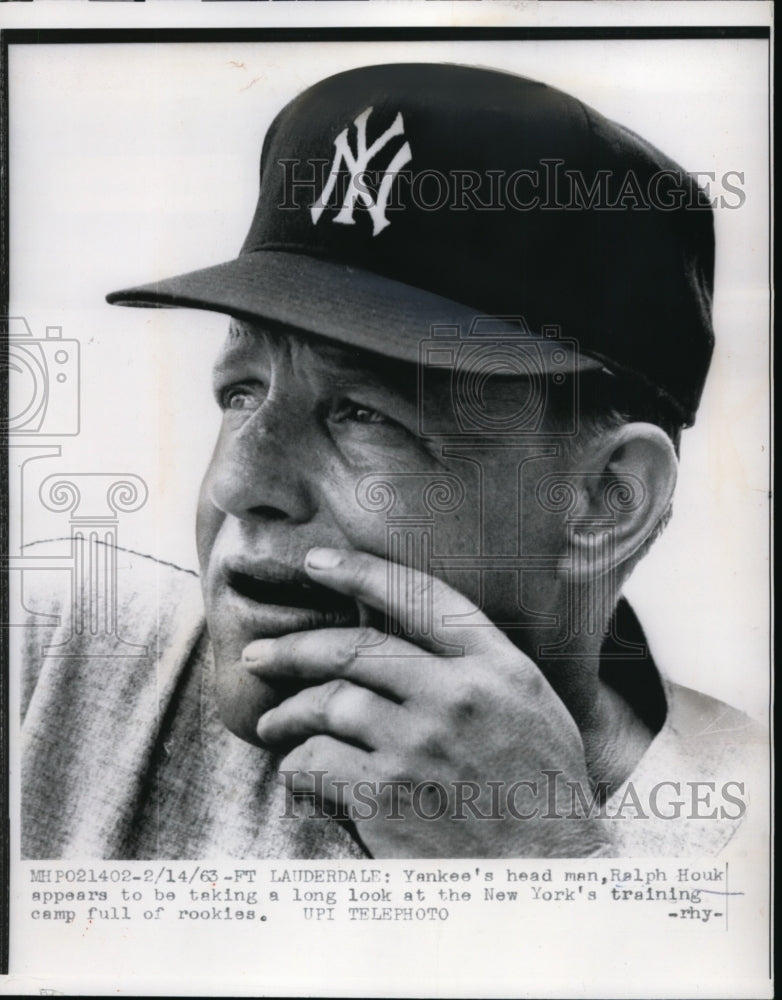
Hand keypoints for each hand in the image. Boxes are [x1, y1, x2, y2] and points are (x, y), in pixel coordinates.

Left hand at [244, 547, 612, 857]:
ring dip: (289, 713)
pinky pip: (318, 763)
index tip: (318, 562)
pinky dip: (298, 765)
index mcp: (496, 666)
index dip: (360, 572)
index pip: (419, 597)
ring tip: (273, 724)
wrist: (550, 878)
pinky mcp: (388, 797)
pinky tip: (298, 771)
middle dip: (294, 648)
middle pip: (354, 650)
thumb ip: (480, 665)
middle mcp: (456, 695)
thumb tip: (411, 636)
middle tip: (260, 654)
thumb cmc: (543, 791)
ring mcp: (419, 746)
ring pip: (329, 703)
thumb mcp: (533, 705)